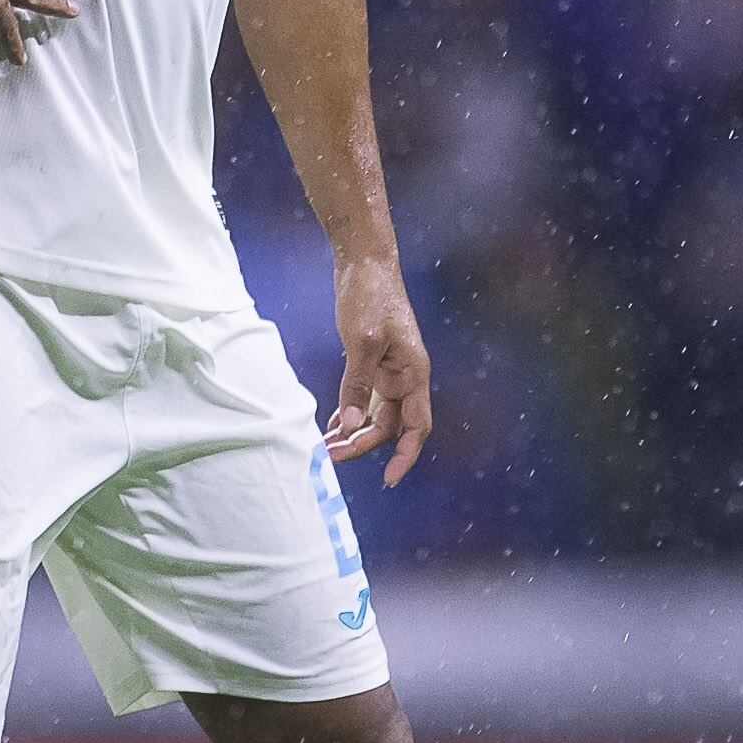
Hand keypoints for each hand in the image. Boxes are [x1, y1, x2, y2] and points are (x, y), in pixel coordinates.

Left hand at [325, 255, 434, 484]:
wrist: (365, 263)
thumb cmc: (370, 296)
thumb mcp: (361, 342)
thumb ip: (356, 384)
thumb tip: (349, 424)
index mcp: (414, 373)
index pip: (416, 426)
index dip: (406, 455)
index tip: (390, 478)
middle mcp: (406, 376)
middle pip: (390, 425)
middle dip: (363, 444)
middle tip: (333, 456)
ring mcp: (389, 370)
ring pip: (375, 414)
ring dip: (353, 432)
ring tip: (327, 446)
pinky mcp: (373, 362)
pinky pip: (364, 398)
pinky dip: (348, 413)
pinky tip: (330, 425)